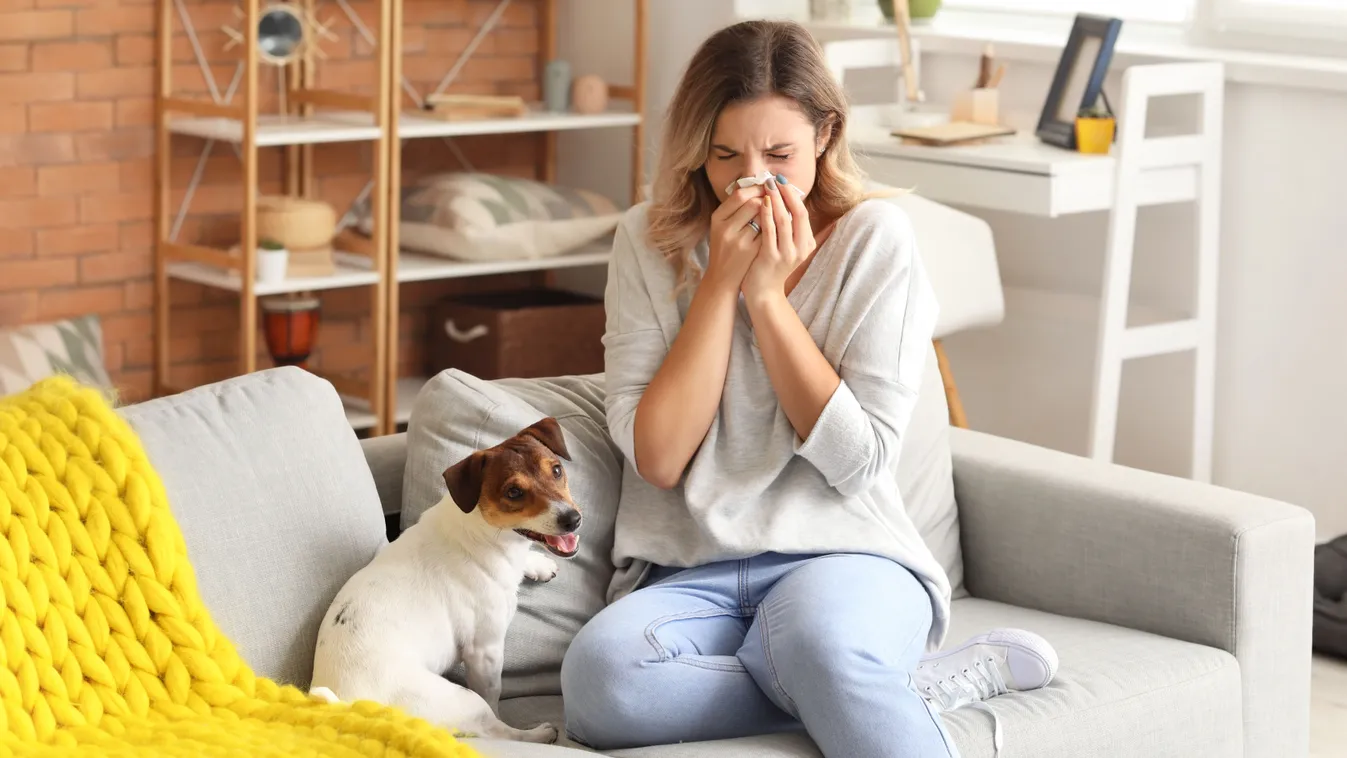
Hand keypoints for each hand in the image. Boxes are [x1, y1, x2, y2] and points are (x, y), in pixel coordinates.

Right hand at [705, 186, 767, 293]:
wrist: (722, 278)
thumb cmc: (725, 248)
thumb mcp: (723, 226)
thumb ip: (736, 207)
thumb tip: (758, 185)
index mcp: (717, 218)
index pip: (740, 194)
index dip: (756, 188)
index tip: (766, 187)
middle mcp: (726, 228)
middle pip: (753, 203)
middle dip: (767, 199)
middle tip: (775, 198)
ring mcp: (739, 241)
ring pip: (763, 217)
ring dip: (772, 213)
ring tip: (776, 212)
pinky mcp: (751, 252)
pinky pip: (768, 233)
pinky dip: (774, 228)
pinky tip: (777, 228)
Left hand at [742, 176, 814, 304]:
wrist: (763, 292)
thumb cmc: (771, 265)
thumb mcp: (786, 246)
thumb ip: (789, 228)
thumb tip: (787, 201)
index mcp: (806, 243)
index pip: (802, 213)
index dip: (793, 195)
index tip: (782, 181)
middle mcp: (800, 248)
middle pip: (798, 214)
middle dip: (786, 193)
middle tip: (775, 179)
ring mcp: (787, 254)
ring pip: (784, 220)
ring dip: (776, 200)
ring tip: (767, 186)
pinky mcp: (772, 257)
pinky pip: (770, 231)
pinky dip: (766, 214)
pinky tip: (760, 202)